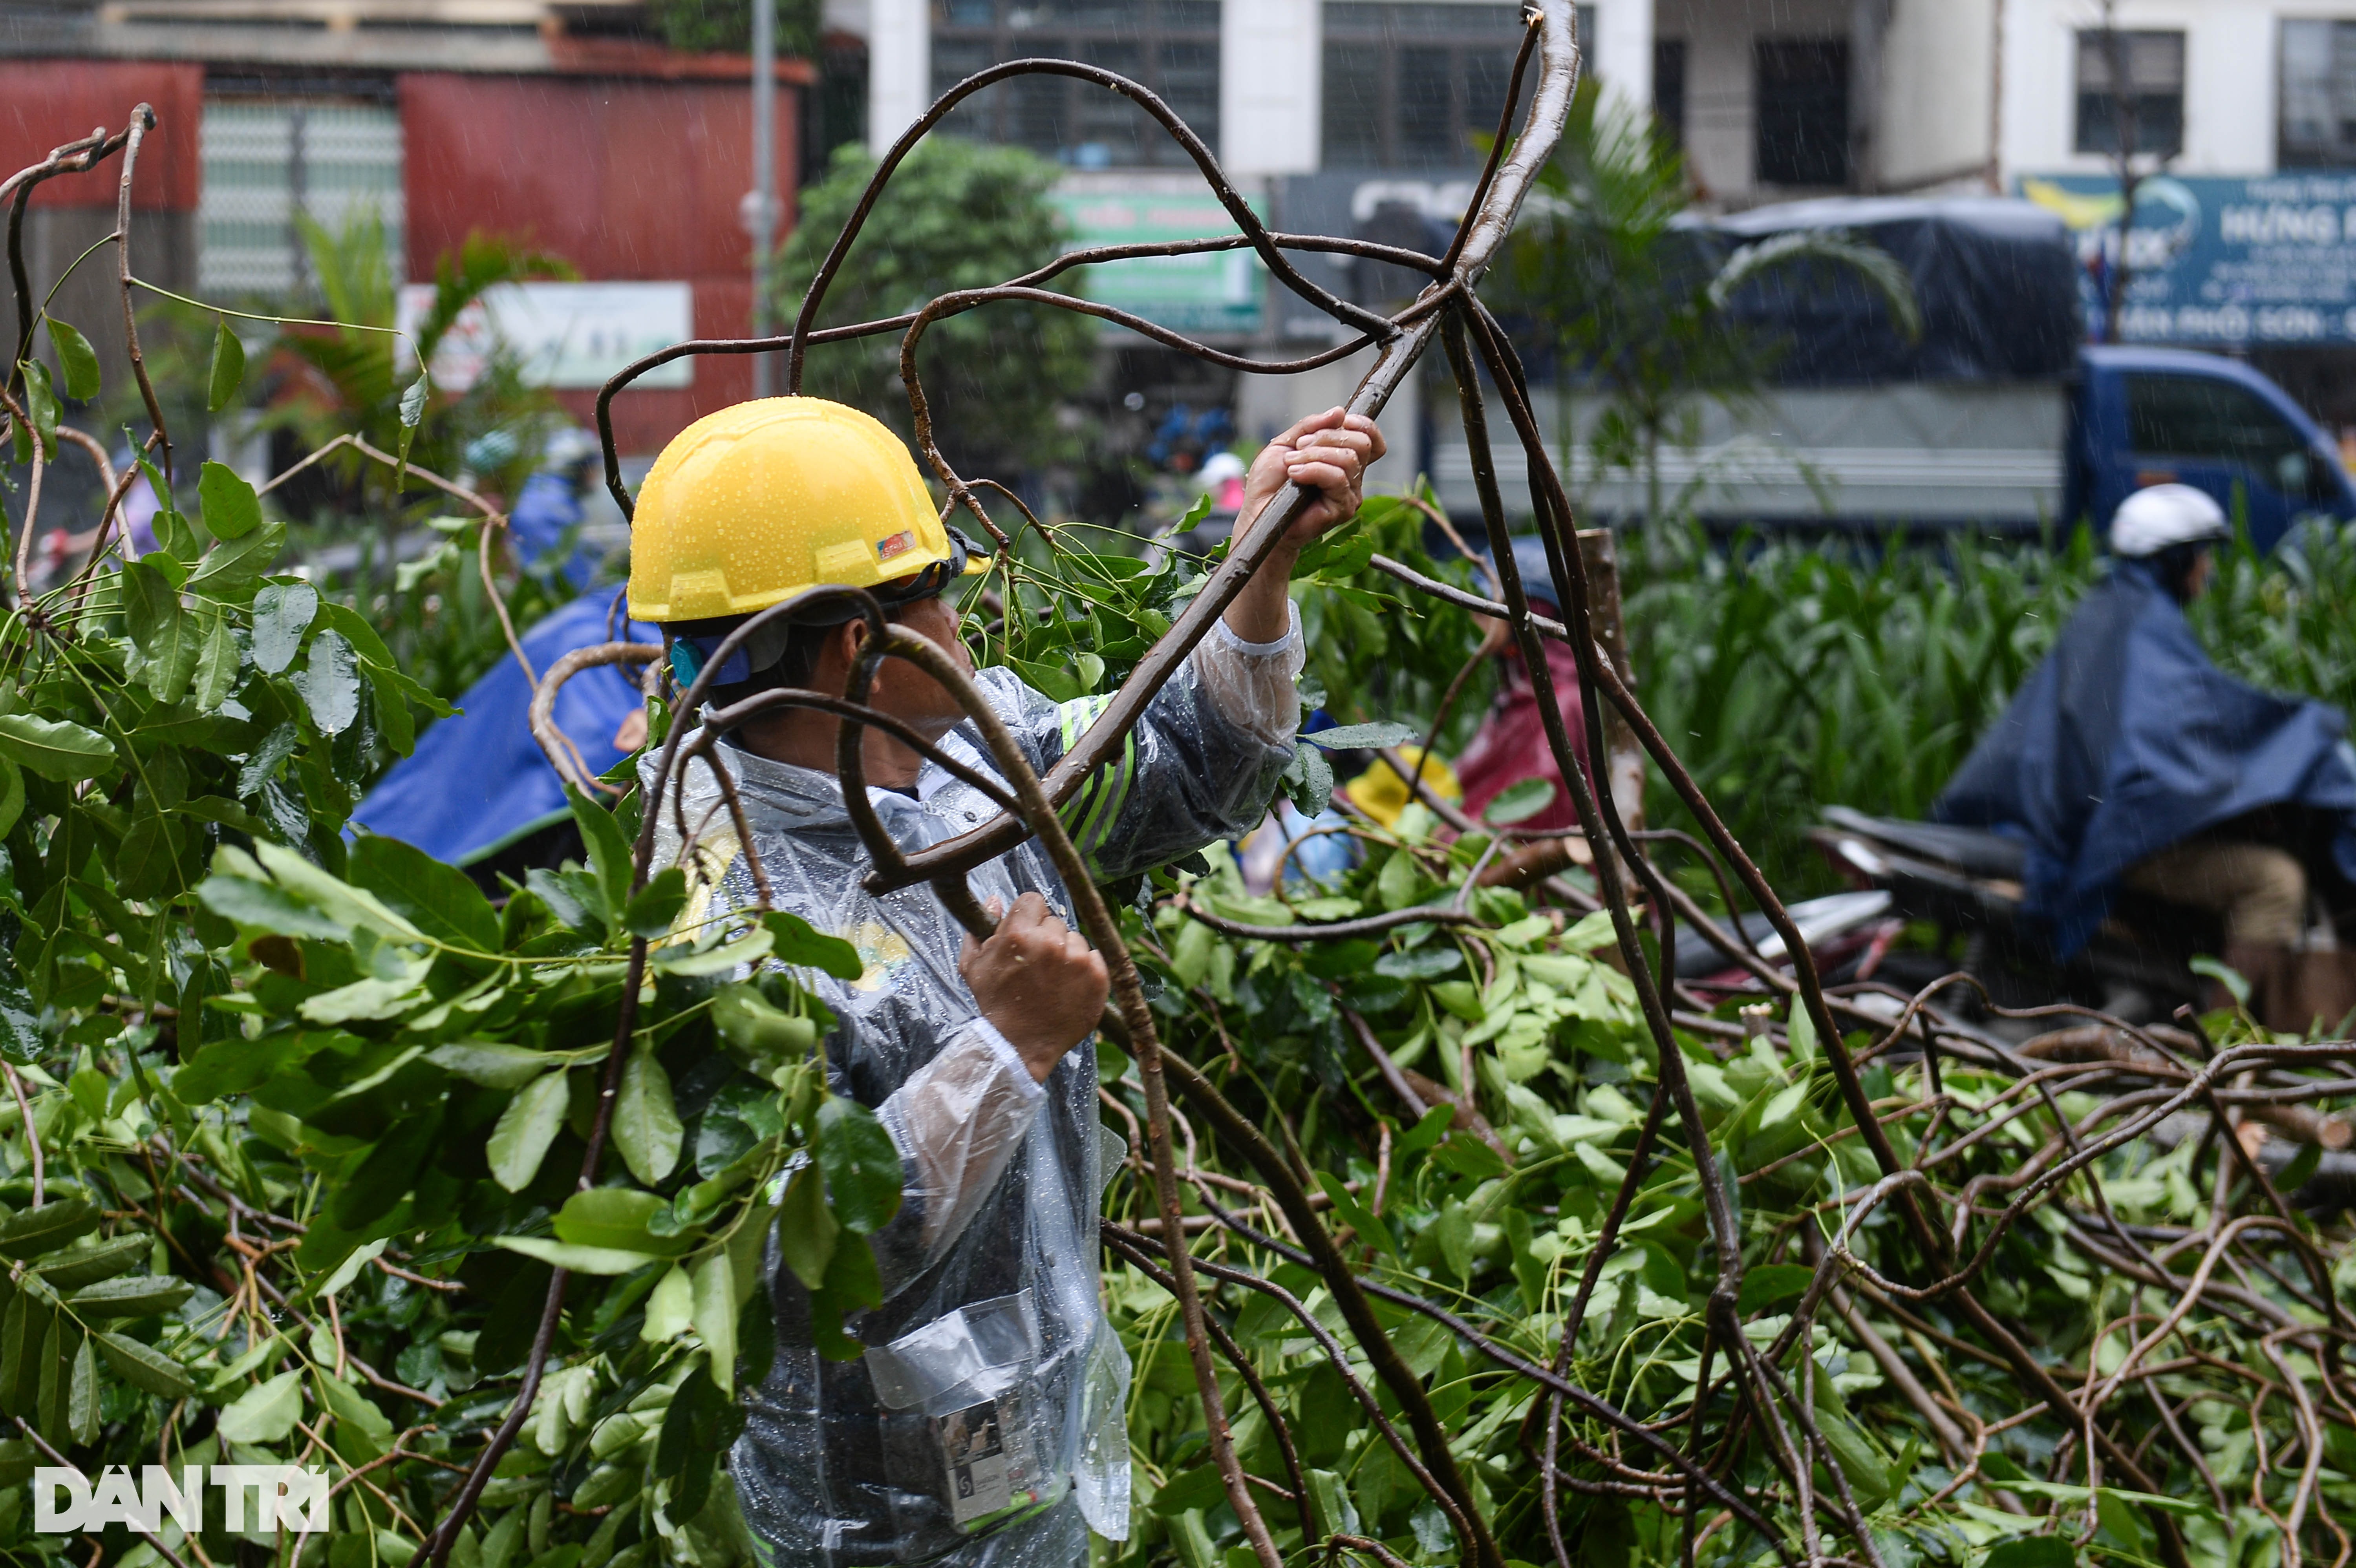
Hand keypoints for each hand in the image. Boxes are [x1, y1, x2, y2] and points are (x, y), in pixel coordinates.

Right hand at [957, 893, 1109, 1081]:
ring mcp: (1078, 960)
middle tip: (1037, 963)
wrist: (1019, 1046)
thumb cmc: (994, 1004)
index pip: (1033, 900)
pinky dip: (1084, 969)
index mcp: (1019, 935)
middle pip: (1055, 921)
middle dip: (1046, 937)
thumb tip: (995, 899)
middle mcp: (1051, 943)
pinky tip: (1068, 987)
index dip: (1028, 915)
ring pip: (1075, 939)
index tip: (1026, 932)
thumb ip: (980, 928)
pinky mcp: (1098, 977)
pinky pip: (1094, 957)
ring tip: (1052, 979)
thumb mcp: (973, 966)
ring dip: (1066, 953)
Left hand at [1221, 409, 1386, 644]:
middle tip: (1299, 448)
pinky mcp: (1342, 508)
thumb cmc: (1269, 483)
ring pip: (1347, 459)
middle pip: (1361, 443)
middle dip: (1326, 438)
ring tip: (1290, 466)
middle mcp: (1352, 476)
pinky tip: (1295, 476)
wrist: (1258, 514)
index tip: (1342, 421)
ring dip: (1313, 456)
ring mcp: (1350, 494)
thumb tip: (1339, 412)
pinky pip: (1337, 478)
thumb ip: (1310, 426)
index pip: (1371, 438)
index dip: (1363, 425)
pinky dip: (1312, 470)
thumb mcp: (1285, 443)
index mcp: (1342, 458)